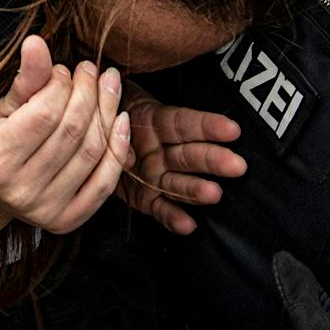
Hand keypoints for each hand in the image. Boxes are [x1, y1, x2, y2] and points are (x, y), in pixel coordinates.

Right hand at [0, 37, 129, 241]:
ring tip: (108, 87)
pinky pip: (104, 182)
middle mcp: (20, 189)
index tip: (64, 71)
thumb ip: (24, 80)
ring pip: (92, 152)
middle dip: (88, 93)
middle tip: (92, 71)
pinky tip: (121, 121)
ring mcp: (46, 209)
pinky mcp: (67, 220)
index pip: (44, 113)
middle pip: (72, 131)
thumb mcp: (0, 111)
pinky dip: (118, 149)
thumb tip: (37, 42)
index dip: (62, 85)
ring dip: (108, 112)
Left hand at [117, 89, 245, 234]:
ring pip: (180, 184)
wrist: (93, 137)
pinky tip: (188, 226)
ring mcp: (158, 176)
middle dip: (213, 161)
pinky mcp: (147, 199)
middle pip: (190, 156)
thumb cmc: (109, 112)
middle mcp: (164, 151)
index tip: (232, 129)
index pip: (186, 123)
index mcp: (157, 123)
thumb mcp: (111, 103)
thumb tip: (121, 138)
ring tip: (213, 194)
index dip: (208, 126)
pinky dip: (173, 218)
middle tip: (237, 166)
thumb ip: (117, 116)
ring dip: (197, 191)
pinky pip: (161, 209)